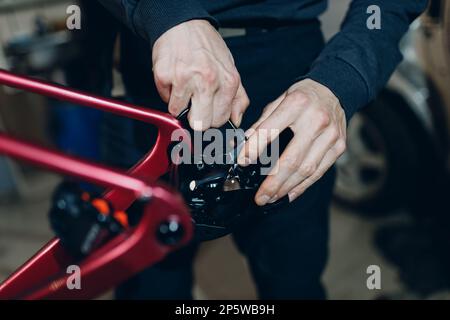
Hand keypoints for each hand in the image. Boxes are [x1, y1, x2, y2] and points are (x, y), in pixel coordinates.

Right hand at [152, 19, 248, 129]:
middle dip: (196, 118)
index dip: (211, 117)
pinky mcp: (165, 76)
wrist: (182, 24)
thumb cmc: (207, 47)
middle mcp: (208, 81)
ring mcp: (185, 79)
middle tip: (194, 104)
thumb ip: (238, 98)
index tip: (208, 110)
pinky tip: (175, 78)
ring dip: (179, 103)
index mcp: (227, 81)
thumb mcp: (230, 69)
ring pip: (178, 113)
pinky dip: (168, 93)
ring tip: (184, 86)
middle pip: (200, 124)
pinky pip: (165, 99)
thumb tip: (237, 120)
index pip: (220, 120)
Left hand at [238, 79, 346, 204]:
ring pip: (306, 170)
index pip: (269, 131)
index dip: (252, 148)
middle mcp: (315, 120)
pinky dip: (302, 186)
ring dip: (286, 188)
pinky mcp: (339, 147)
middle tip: (260, 197)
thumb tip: (243, 144)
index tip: (241, 162)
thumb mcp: (279, 100)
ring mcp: (330, 136)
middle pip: (291, 159)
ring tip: (271, 198)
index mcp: (296, 104)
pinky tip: (289, 193)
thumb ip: (262, 122)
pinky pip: (319, 172)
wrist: (335, 90)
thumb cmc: (303, 96)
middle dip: (273, 183)